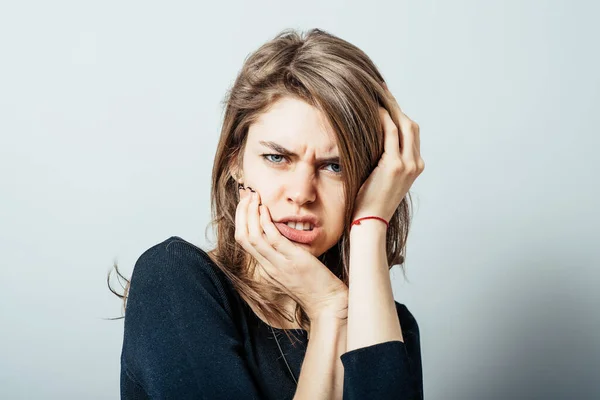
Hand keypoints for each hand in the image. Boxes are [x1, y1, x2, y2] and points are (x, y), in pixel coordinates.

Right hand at [235, 187, 347, 321]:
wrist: (329, 306)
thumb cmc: (316, 288)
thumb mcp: (294, 270)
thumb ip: (284, 256)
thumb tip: (283, 236)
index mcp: (267, 268)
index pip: (245, 242)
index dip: (241, 220)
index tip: (245, 204)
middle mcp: (269, 267)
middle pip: (243, 237)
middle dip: (241, 213)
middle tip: (246, 195)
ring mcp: (279, 265)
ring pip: (252, 237)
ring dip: (250, 214)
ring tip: (253, 197)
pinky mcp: (294, 261)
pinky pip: (272, 239)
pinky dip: (265, 222)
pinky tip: (265, 210)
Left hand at [352, 85, 424, 222]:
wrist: (370, 222)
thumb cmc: (370, 202)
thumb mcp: (381, 179)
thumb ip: (383, 161)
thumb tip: (371, 142)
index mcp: (415, 166)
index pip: (411, 133)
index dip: (400, 114)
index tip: (385, 101)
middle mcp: (415, 164)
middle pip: (411, 125)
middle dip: (396, 105)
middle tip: (381, 90)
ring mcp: (408, 165)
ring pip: (404, 125)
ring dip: (390, 107)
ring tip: (376, 94)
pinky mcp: (394, 166)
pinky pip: (391, 134)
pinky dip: (383, 120)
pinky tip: (373, 110)